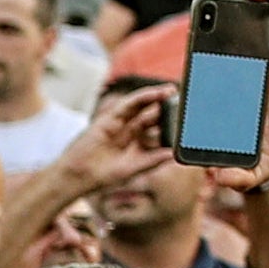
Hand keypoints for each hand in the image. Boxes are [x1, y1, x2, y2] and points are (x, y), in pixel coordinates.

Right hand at [47, 83, 176, 203]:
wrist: (78, 176)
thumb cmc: (104, 176)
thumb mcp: (135, 167)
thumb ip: (154, 159)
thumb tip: (175, 153)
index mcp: (138, 143)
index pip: (158, 129)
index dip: (172, 123)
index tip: (189, 119)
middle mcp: (130, 132)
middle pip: (152, 115)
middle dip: (167, 108)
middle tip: (185, 100)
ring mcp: (120, 124)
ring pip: (142, 107)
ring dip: (157, 97)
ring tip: (173, 91)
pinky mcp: (109, 119)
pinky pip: (128, 104)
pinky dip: (142, 97)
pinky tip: (155, 93)